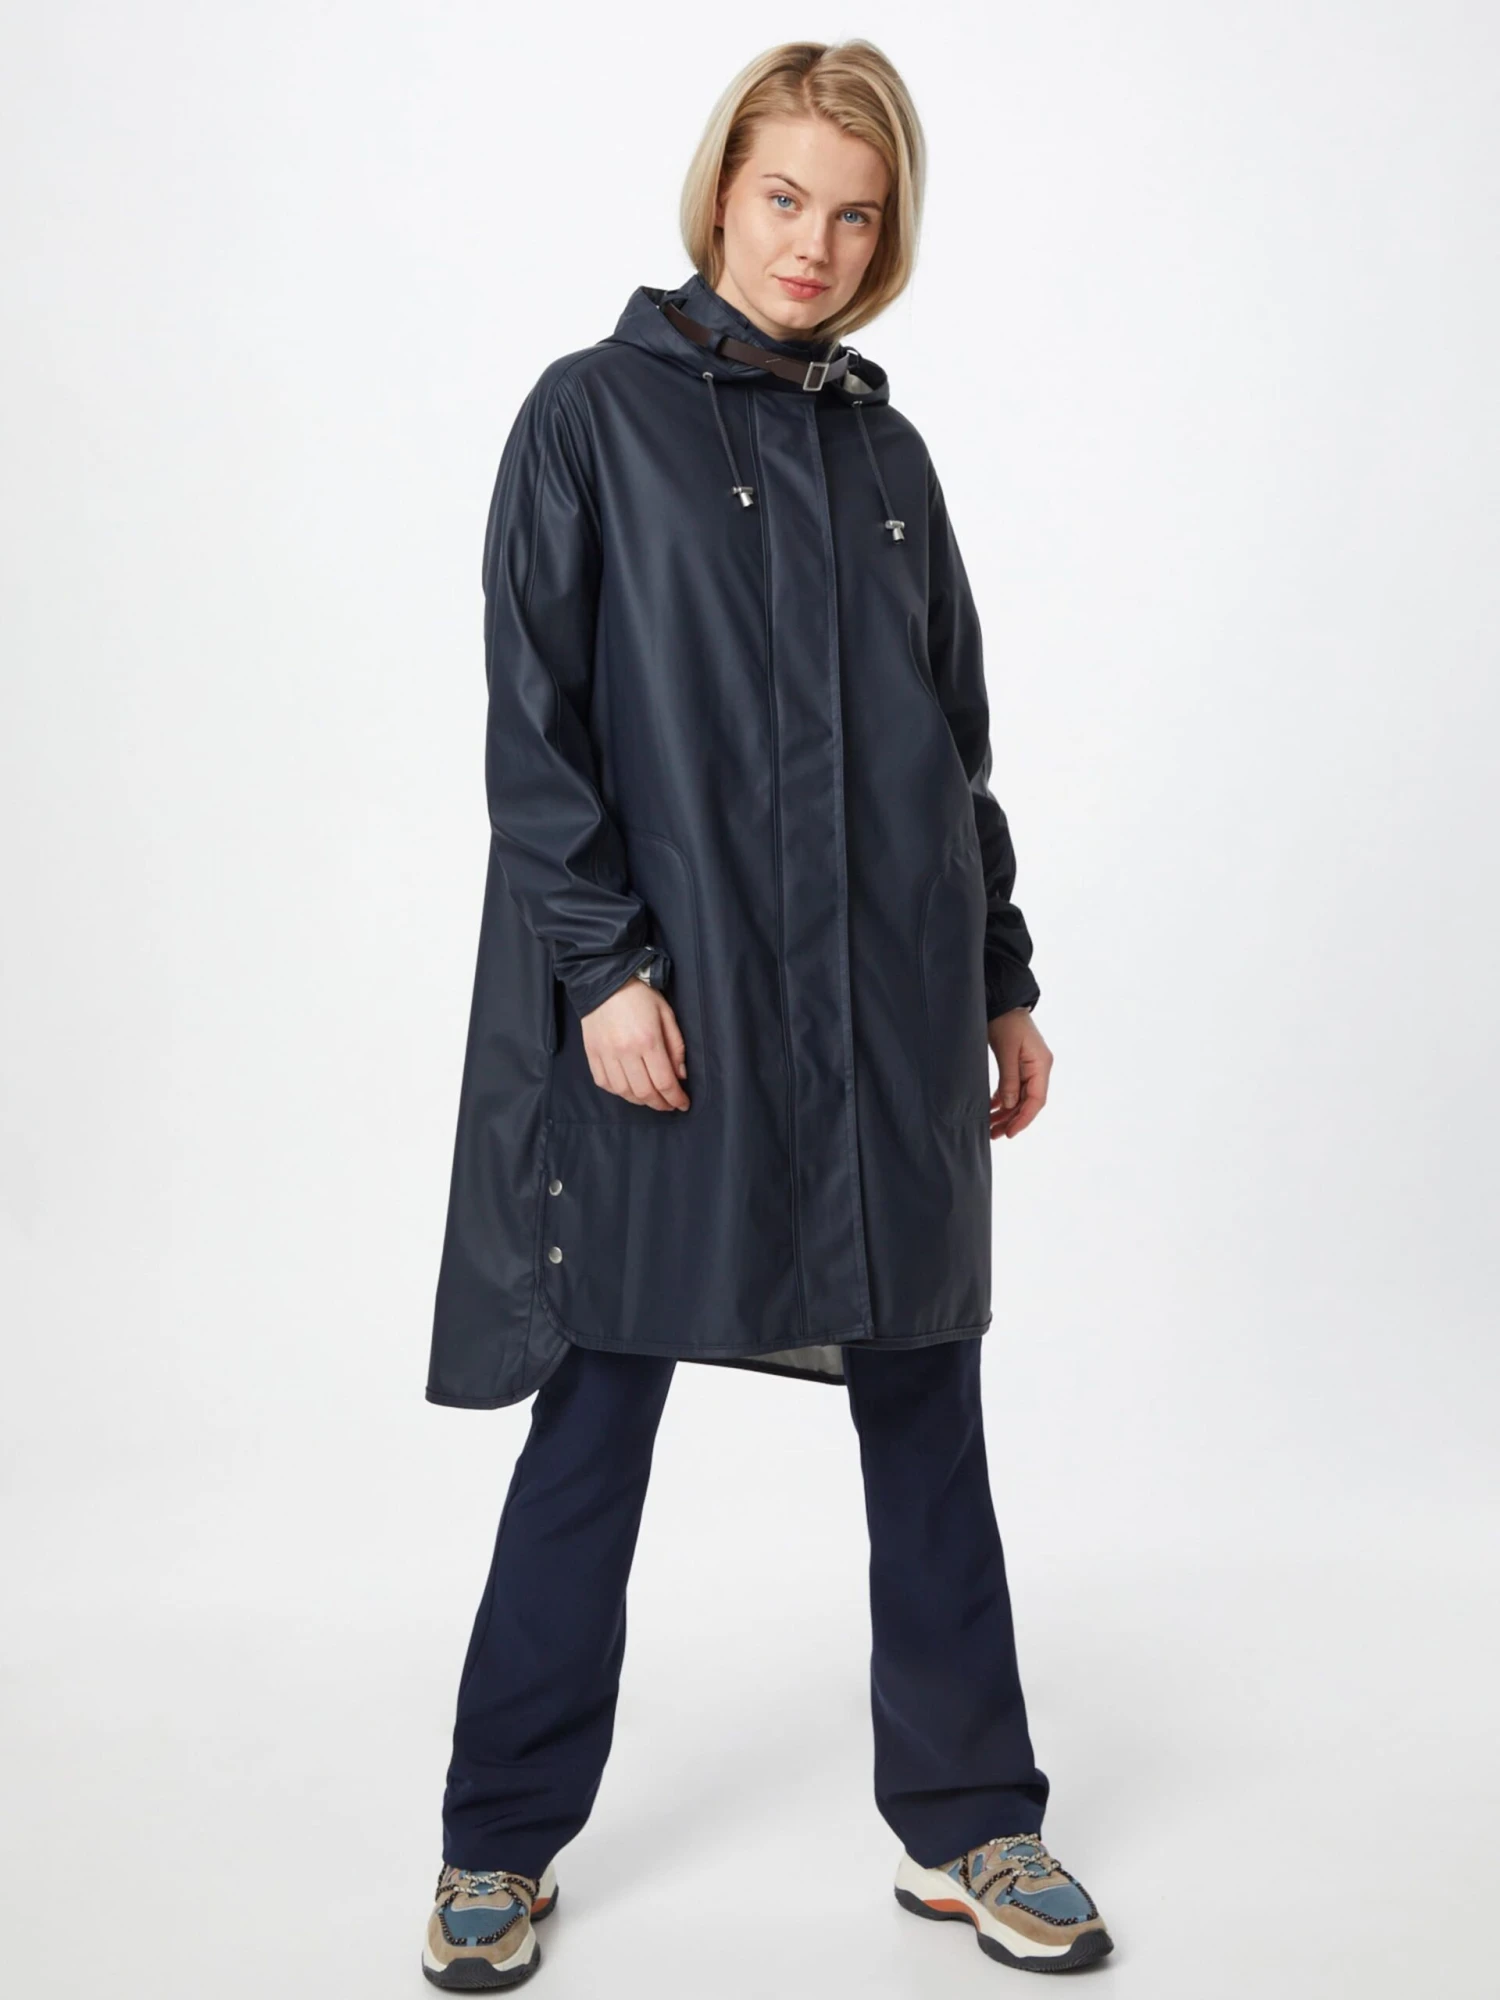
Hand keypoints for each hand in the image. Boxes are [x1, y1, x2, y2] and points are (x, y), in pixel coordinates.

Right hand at [580, 978, 690, 1110]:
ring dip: (640, 1101)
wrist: (604, 981)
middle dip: (660, 1104)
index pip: (664, 1081)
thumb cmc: (640, 996)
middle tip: (669, 1105)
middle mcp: (625, 1051)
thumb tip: (680, 1075)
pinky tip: (628, 1089)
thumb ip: (676, 1046)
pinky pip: (604, 1083)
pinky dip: (619, 1091)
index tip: (683, 1104)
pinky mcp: (592, 1054)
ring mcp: (606, 1054)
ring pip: (624, 1091)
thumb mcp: (666, 1015)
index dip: (676, 1098)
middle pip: (644, 1092)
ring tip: (650, 1098)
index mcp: (648, 1040)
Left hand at [988, 1007, 1050, 1139]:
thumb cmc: (1006, 1022)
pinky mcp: (1018, 1065)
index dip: (1024, 1118)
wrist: (1002, 1002)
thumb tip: (1010, 1105)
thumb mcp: (1006, 1050)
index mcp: (1041, 1065)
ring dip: (1006, 1113)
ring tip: (990, 1128)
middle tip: (995, 1135)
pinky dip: (1002, 1100)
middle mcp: (1038, 1068)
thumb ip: (1009, 1078)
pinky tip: (991, 1109)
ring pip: (1019, 1098)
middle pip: (1028, 1102)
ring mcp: (1029, 1067)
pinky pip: (1013, 1089)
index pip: (1036, 1100)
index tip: (1010, 1133)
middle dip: (1012, 1120)